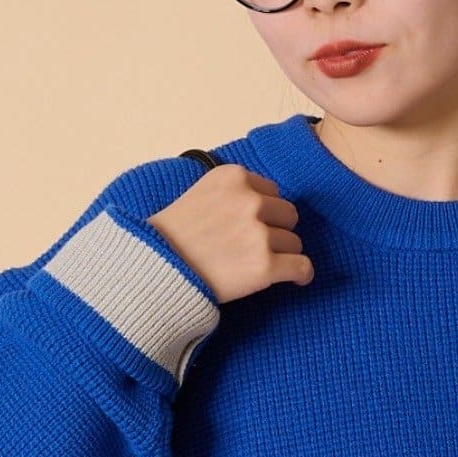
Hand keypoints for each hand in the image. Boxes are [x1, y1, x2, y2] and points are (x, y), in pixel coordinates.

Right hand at [146, 162, 313, 303]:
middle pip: (288, 215)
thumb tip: (268, 203)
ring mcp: (258, 234)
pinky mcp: (264, 266)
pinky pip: (302, 267)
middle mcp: (249, 201)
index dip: (263, 211)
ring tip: (257, 264)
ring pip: (294, 243)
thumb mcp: (201, 193)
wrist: (155, 269)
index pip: (272, 191)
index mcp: (234, 177)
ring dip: (282, 254)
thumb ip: (234, 192)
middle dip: (276, 230)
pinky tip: (297, 279)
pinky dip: (302, 274)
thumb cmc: (173, 235)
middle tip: (253, 246)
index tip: (250, 226)